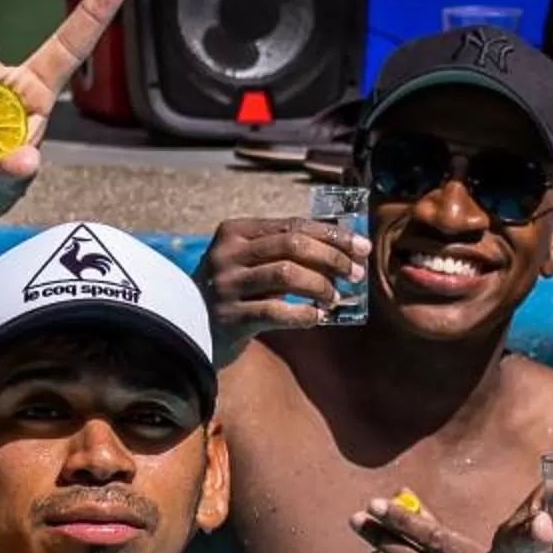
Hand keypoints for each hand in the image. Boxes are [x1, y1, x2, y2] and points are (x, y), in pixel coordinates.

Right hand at [196, 217, 370, 364]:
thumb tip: (343, 247)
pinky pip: (275, 312)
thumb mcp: (251, 261)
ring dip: (320, 285)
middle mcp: (227, 254)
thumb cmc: (235, 291)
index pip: (293, 225)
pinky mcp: (229, 317)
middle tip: (355, 273)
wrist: (191, 327)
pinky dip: (303, 314)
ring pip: (286, 274)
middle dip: (332, 257)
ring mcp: (226, 285)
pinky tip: (317, 317)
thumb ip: (286, 250)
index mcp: (235, 231)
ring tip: (335, 297)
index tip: (361, 246)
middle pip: (292, 245)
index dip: (332, 235)